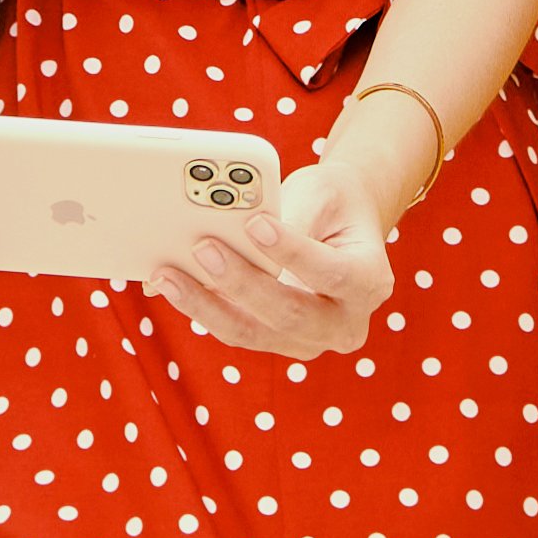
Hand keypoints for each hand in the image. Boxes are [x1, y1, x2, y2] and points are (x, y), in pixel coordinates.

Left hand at [151, 153, 396, 357]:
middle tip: (203, 248)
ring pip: (254, 333)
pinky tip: (172, 285)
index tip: (255, 224)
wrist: (336, 226)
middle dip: (242, 283)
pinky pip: (236, 331)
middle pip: (291, 313)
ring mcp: (311, 340)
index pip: (332, 274)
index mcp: (370, 281)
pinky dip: (203, 308)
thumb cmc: (331, 203)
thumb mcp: (321, 195)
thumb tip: (237, 235)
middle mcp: (346, 323)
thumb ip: (290, 218)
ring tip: (168, 275)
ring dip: (207, 305)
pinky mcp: (276, 342)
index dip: (292, 252)